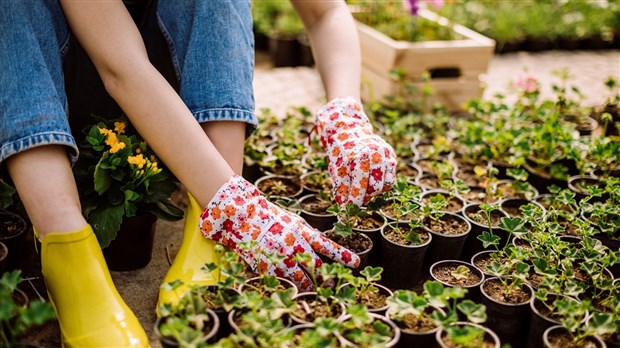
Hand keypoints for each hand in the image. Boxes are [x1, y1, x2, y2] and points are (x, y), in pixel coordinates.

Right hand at [199, 175, 359, 289]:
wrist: (242, 217)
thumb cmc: (269, 216)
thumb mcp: (292, 220)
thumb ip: (306, 232)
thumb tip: (320, 245)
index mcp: (302, 232)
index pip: (328, 247)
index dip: (344, 256)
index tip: (356, 263)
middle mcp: (294, 246)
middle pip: (317, 268)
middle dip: (327, 278)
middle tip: (331, 283)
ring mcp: (280, 258)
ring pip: (301, 279)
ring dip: (310, 286)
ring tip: (314, 290)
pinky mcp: (267, 267)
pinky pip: (283, 282)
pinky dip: (289, 287)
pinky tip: (292, 290)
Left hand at [315, 97, 396, 205]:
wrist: (350, 130)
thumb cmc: (340, 152)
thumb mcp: (335, 168)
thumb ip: (341, 186)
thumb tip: (344, 207)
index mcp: (356, 157)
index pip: (359, 186)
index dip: (354, 202)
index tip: (349, 212)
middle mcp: (373, 154)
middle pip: (373, 188)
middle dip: (364, 198)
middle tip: (355, 199)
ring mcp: (384, 154)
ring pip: (384, 185)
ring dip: (373, 193)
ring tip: (363, 190)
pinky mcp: (391, 155)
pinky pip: (390, 179)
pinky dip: (382, 185)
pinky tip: (371, 183)